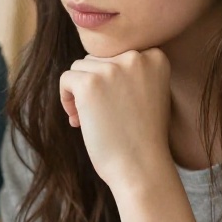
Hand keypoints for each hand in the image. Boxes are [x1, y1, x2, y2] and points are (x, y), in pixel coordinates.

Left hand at [59, 49, 172, 190]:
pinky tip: (77, 119)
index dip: (110, 80)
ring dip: (79, 92)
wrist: (141, 167)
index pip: (118, 54)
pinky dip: (66, 98)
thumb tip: (91, 63)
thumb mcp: (148, 94)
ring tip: (88, 119)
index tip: (113, 104)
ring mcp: (112, 69)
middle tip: (99, 115)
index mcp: (155, 57)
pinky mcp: (90, 84)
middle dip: (93, 85)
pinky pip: (66, 79)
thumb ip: (129, 74)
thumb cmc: (143, 137)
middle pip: (97, 59)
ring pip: (80, 68)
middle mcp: (136, 57)